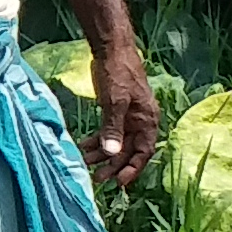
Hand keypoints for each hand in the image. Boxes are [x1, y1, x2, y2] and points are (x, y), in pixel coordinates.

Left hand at [91, 44, 161, 187]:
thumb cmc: (118, 73)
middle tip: (97, 178)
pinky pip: (107, 132)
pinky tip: (83, 147)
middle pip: (128, 150)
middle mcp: (139, 121)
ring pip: (116, 142)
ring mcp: (127, 116)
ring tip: (85, 163)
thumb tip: (113, 153)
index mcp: (147, 120)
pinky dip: (97, 140)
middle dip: (113, 165)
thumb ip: (114, 128)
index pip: (144, 151)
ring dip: (102, 154)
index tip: (119, 182)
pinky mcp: (114, 111)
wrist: (111, 50)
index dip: (133, 168)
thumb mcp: (116, 101)